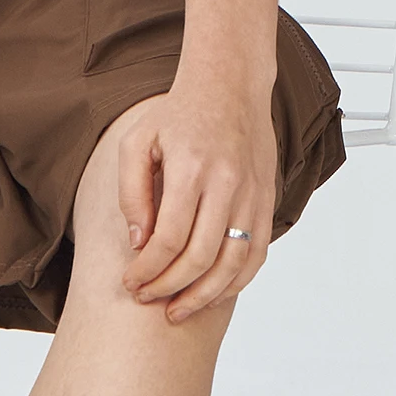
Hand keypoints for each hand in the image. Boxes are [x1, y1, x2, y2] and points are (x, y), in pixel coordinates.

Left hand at [116, 64, 276, 327]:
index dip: (146, 270)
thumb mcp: (138, 142)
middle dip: (169, 288)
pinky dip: (237, 282)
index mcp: (190, 168)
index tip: (130, 281)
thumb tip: (138, 244)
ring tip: (177, 309)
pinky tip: (213, 293)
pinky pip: (257, 253)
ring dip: (203, 295)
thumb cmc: (180, 113)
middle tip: (146, 298)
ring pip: (233, 263)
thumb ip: (132, 194)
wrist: (230, 86)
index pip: (168, 239)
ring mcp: (251, 194)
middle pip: (199, 257)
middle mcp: (226, 184)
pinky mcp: (266, 201)